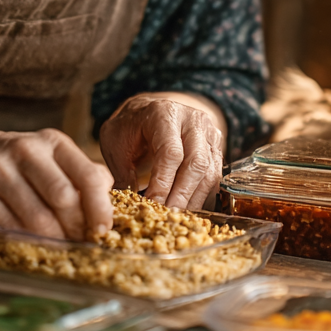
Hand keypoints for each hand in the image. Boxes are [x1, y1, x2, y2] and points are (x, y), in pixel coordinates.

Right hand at [0, 127, 113, 241]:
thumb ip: (74, 171)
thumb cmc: (3, 160)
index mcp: (51, 142)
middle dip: (76, 228)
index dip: (100, 207)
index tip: (103, 229)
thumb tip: (108, 192)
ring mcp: (0, 168)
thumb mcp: (41, 155)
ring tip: (59, 250)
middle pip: (65, 198)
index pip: (88, 175)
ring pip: (38, 215)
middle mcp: (27, 150)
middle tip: (80, 245)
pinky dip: (24, 240)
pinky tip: (31, 247)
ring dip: (53, 240)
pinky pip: (9, 224)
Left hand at [99, 93, 224, 209]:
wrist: (147, 112)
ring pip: (209, 171)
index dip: (163, 182)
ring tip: (177, 218)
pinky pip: (214, 176)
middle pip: (196, 162)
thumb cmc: (129, 128)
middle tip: (167, 217)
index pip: (170, 152)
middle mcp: (192, 120)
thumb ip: (122, 172)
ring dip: (193, 199)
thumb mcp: (115, 142)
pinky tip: (187, 209)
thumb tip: (127, 206)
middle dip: (181, 195)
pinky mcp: (216, 147)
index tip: (153, 205)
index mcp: (164, 114)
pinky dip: (201, 196)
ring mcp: (208, 133)